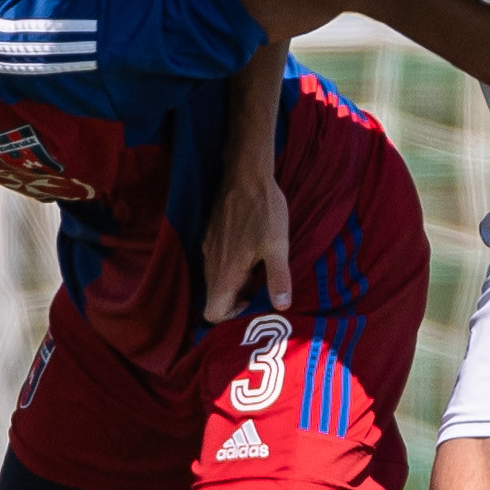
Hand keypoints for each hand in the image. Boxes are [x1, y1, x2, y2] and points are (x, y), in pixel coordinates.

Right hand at [202, 173, 291, 320]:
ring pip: (214, 279)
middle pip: (214, 298)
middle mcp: (210, 264)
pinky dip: (228, 265)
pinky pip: (214, 261)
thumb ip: (278, 278)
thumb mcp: (278, 245)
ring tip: (256, 269)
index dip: (231, 316)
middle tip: (259, 287)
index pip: (213, 312)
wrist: (245, 174)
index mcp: (226, 272)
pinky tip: (248, 250)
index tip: (252, 302)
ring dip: (233, 282)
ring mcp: (207, 249)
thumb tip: (282, 306)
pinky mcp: (208, 235)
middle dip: (235, 299)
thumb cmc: (264, 210)